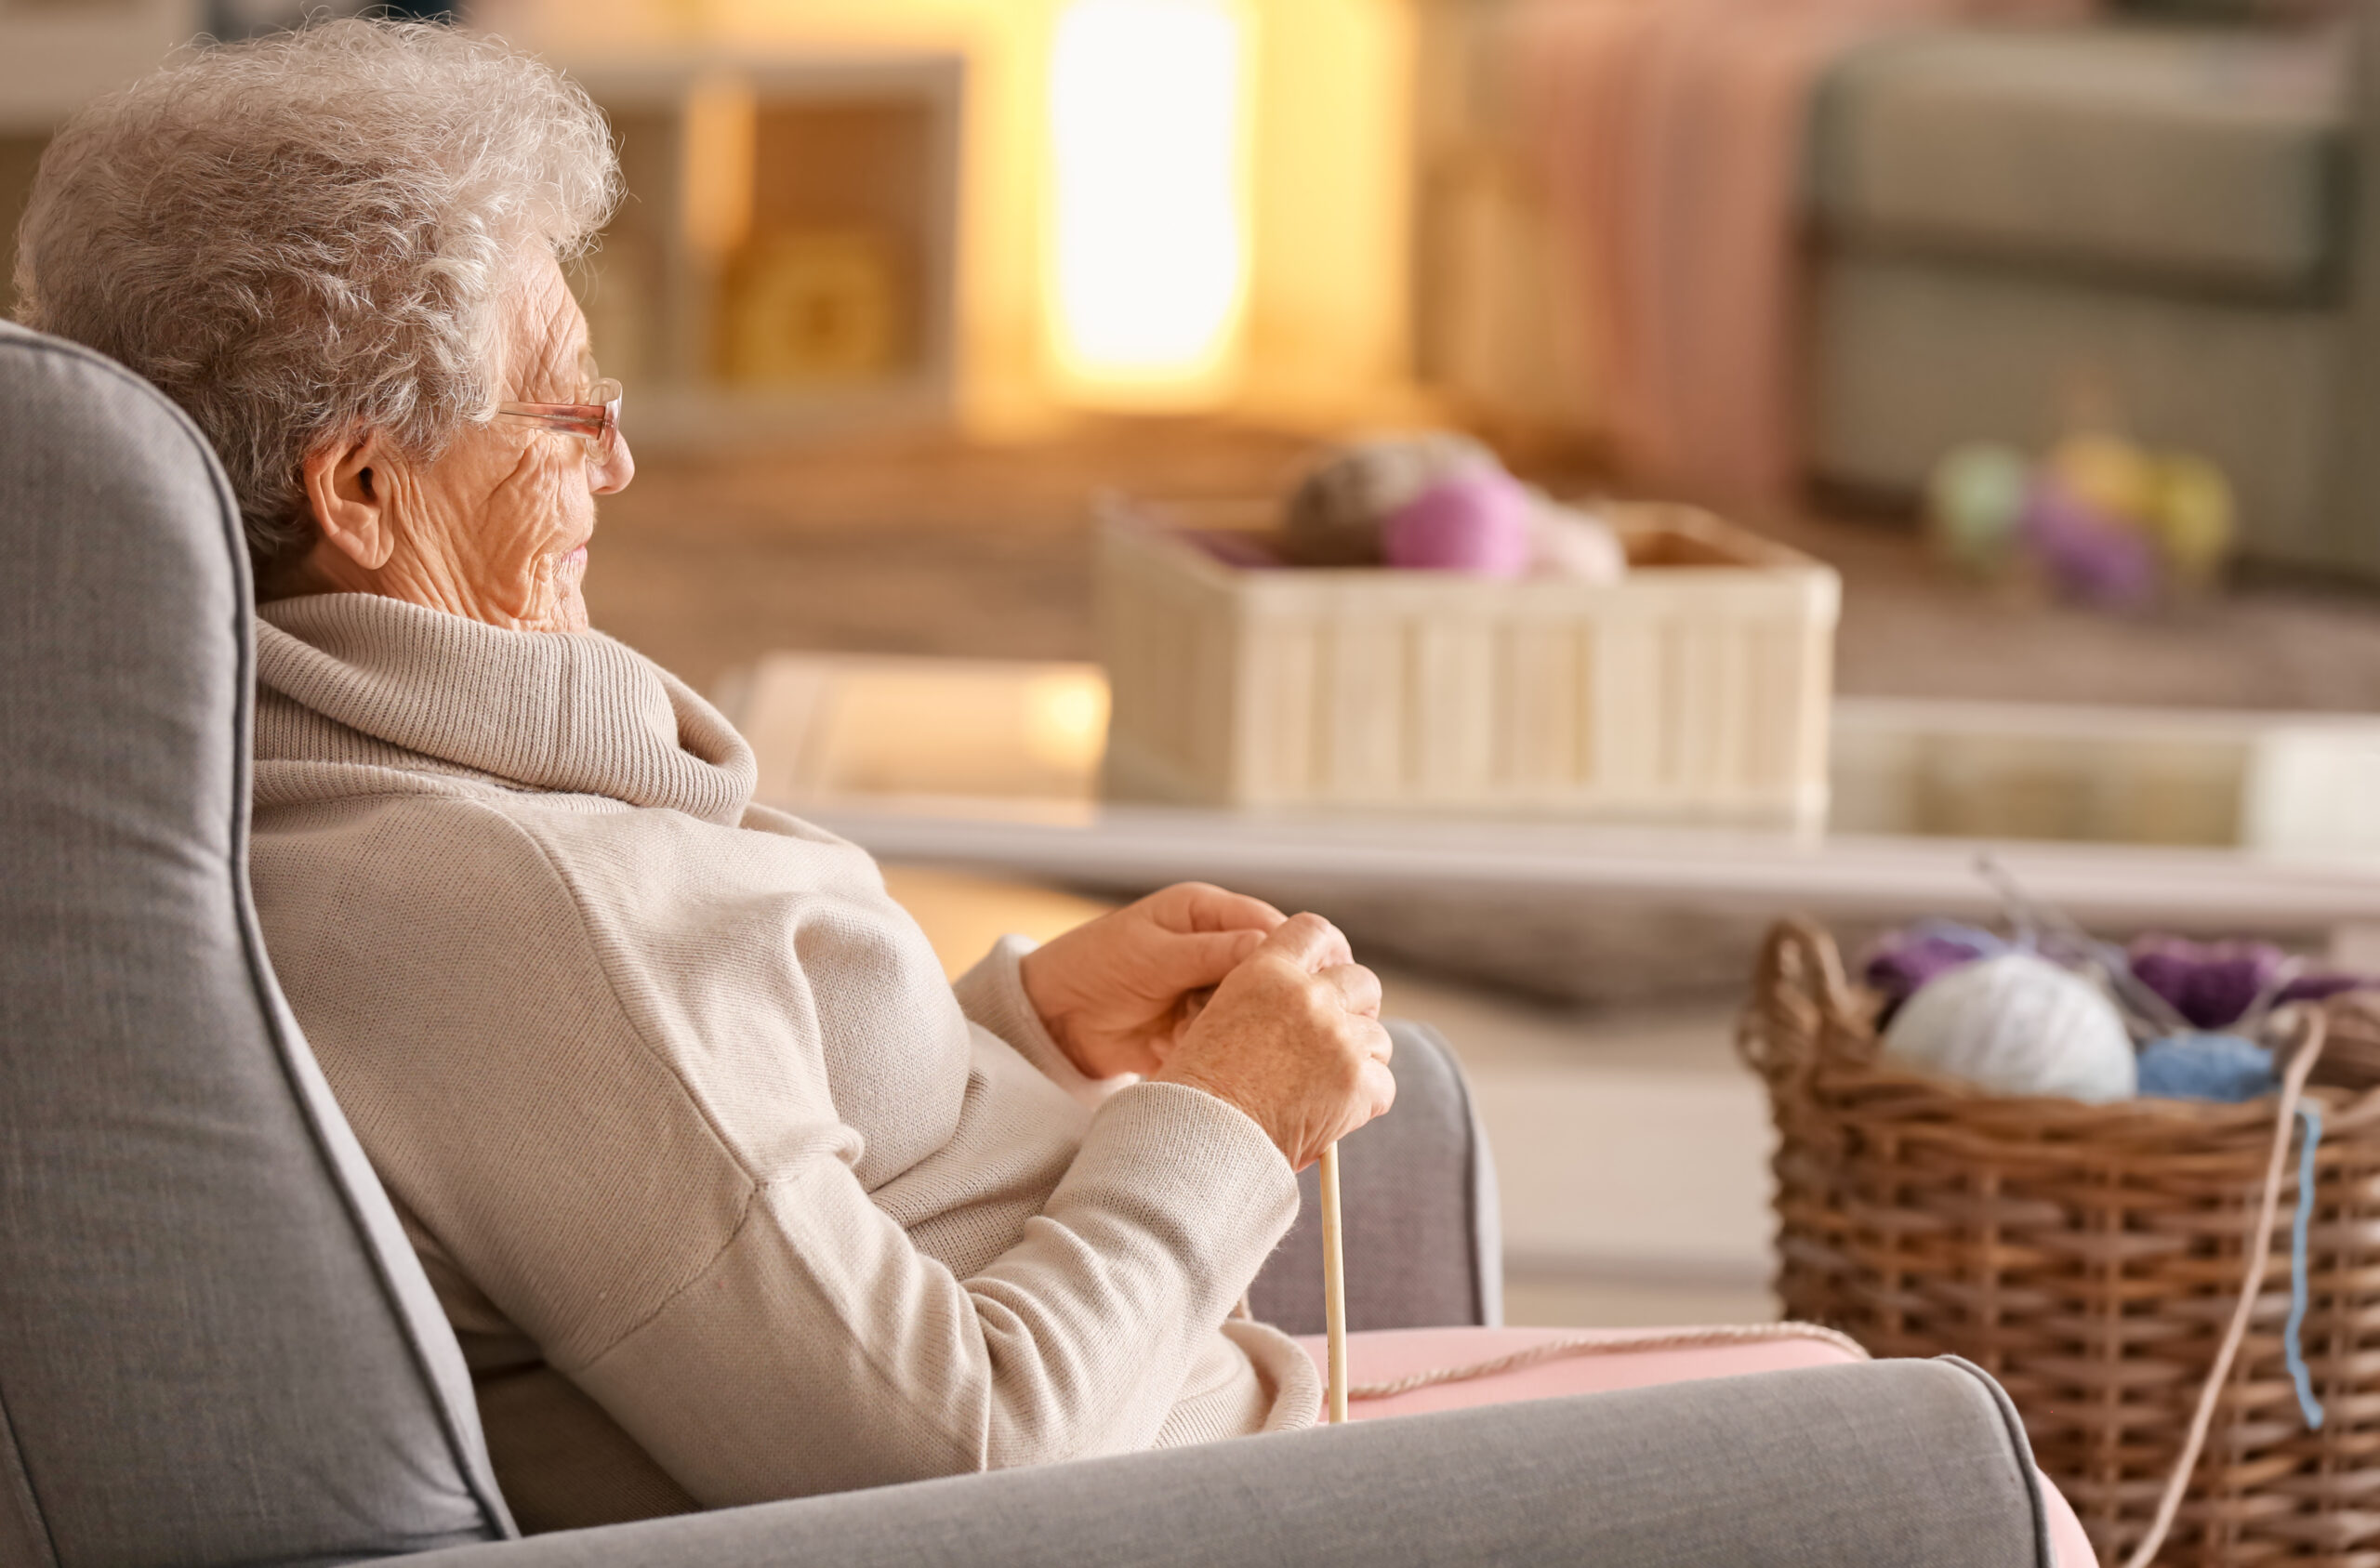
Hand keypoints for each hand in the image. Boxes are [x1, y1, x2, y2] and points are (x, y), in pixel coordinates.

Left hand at [1019, 882, 1286, 1079]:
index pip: (1270, 925)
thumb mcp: (1152, 955)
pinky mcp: (1203, 1026)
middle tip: (1233, 1013)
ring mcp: (1212, 989)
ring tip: (1190, 1029)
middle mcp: (1217, 947)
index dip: (1290, 953)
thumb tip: (1270, 948)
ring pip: (1254, 1010)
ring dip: (1232, 1025)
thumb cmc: (1094, 967)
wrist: (1053, 1019)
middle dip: (1260, 997)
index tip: (1296, 983)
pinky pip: (1230, 1039)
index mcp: (1207, 912)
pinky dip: (1212, 1046)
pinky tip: (1176, 1045)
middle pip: (1271, 971)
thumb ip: (1211, 952)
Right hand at [1154, 914, 1395, 1169]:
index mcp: (1265, 972)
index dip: (1330, 951)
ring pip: (1378, 1038)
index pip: (1315, 931)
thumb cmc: (1196, 1092)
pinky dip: (1364, 1103)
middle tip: (1337, 1039)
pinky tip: (1333, 1117)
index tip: (1332, 971)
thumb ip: (1265, 999)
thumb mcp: (1219, 1018)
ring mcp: (1338, 1038)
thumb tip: (1306, 1000)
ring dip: (1359, 1061)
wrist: (1203, 1143)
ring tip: (1323, 1090)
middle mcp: (1307, 996)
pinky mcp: (1358, 1081)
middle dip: (1357, 1009)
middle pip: (1363, 982)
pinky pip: (1383, 1085)